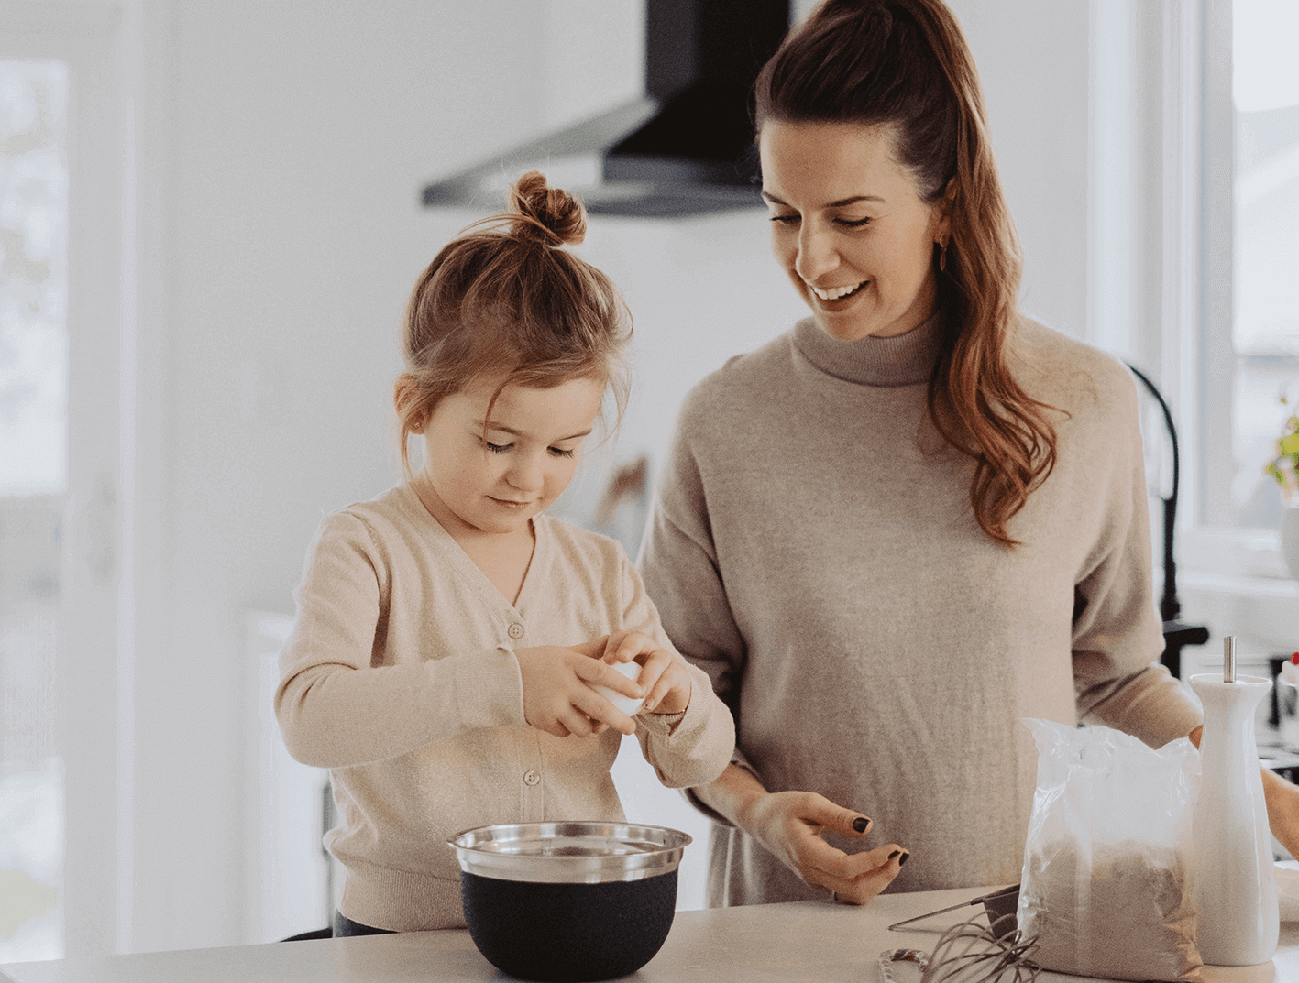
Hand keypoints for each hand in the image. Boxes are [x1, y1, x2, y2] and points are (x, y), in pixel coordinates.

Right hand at [514, 645, 642, 737]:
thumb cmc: (539, 663)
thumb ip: (588, 651)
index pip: (602, 673)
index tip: (640, 693)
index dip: (623, 683)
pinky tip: (565, 720)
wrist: (504, 679)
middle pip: (598, 706)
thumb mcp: (563, 652)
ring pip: (583, 726)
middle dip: (618, 721)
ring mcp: (553, 704)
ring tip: (593, 725)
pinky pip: (566, 732)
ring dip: (591, 729)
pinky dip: (569, 730)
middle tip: (632, 730)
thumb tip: (612, 640)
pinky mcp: (543, 720)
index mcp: (571, 663)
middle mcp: (564, 684)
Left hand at [600, 630, 692, 714]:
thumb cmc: (634, 690)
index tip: (604, 660)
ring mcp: (664, 657)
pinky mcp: (678, 673)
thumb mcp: (619, 693)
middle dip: (628, 646)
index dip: (611, 646)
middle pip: (638, 637)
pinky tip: (648, 705)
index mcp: (628, 645)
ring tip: (638, 693)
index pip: (619, 637)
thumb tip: (590, 723)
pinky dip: (657, 692)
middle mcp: (647, 646)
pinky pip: (667, 680)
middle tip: (621, 659)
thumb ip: (606, 701)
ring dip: (647, 676)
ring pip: (657, 660)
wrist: (666, 696)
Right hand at [741, 790, 906, 903]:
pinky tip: (879, 864)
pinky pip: (847, 890)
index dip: (873, 861)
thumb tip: (868, 827)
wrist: (761, 822)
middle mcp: (810, 872)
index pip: (846, 868)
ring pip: (852, 894)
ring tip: (894, 858)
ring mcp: (814, 879)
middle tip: (900, 854)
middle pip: (853, 889)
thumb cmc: (784, 808)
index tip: (893, 848)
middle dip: (882, 875)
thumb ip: (839, 816)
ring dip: (878, 881)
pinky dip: (868, 881)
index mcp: (805, 852)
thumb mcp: (810, 802)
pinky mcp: (819, 879)